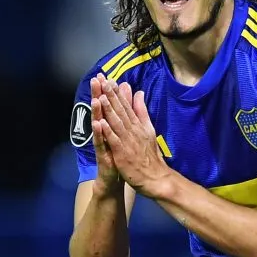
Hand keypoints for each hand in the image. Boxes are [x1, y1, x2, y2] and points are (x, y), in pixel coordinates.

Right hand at [90, 74, 122, 193]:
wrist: (113, 178)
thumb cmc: (118, 154)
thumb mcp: (122, 132)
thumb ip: (124, 112)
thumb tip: (126, 94)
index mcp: (110, 126)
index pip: (108, 105)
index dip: (106, 90)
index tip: (103, 75)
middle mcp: (104, 132)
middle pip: (100, 111)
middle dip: (98, 95)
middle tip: (95, 80)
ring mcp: (102, 143)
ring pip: (98, 125)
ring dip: (96, 112)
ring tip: (96, 99)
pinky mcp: (102, 154)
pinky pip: (100, 143)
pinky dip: (99, 134)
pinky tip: (98, 124)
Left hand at [96, 76, 170, 197]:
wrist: (155, 177)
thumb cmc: (149, 155)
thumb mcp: (148, 129)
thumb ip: (142, 111)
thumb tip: (139, 93)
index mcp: (138, 124)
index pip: (126, 105)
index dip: (117, 92)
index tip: (109, 79)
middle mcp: (133, 130)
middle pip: (121, 110)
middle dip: (112, 95)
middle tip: (103, 80)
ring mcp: (128, 141)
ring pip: (117, 122)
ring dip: (109, 109)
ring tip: (101, 96)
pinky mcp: (123, 153)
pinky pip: (114, 140)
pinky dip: (108, 131)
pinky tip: (101, 122)